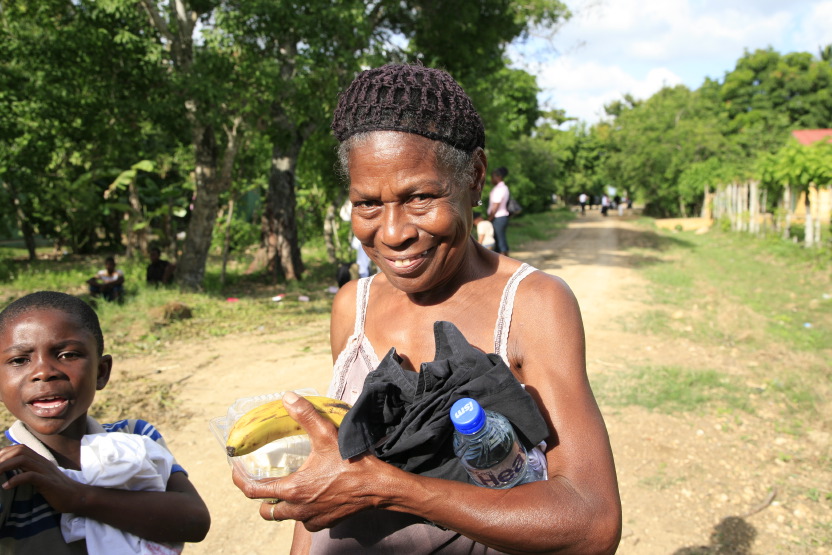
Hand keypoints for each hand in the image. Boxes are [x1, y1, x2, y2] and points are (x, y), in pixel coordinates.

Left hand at [0, 444, 84, 512]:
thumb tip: (12, 473)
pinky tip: (6, 486)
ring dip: (4, 466)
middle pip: (19, 450)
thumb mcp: (41, 477)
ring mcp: (46, 470)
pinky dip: (15, 480)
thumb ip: (29, 471)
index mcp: (40, 460)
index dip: (4, 452)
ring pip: (23, 460)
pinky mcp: (48, 481)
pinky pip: (30, 476)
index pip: (19, 448)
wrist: (76, 497)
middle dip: (1, 458)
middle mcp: (42, 462)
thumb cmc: (57, 490)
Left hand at [231, 392, 379, 530]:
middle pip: (266, 511)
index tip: (236, 470)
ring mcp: (311, 519)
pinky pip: (305, 520)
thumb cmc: (351, 463)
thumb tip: (288, 397)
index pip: (253, 491)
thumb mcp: (327, 435)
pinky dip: (303, 510)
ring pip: (285, 517)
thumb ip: (306, 415)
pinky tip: (312, 495)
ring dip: (282, 506)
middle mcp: (298, 509)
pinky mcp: (325, 523)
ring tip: (288, 488)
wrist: (377, 487)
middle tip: (264, 482)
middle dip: (262, 499)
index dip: (240, 480)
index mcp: (292, 489)